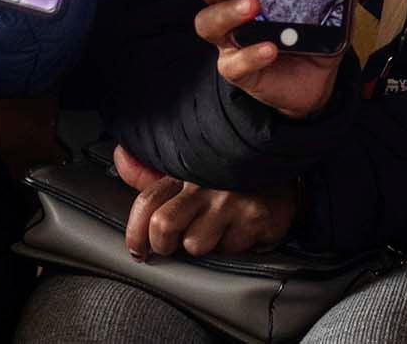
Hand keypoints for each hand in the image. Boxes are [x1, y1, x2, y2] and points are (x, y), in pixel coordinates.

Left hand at [113, 145, 295, 259]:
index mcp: (186, 168)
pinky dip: (234, 245)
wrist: (286, 176)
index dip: (135, 233)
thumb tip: (119, 157)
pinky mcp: (255, 216)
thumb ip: (151, 173)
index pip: (147, 202)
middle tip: (180, 240)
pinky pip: (229, 250)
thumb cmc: (232, 177)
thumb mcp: (192, 171)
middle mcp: (206, 181)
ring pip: (196, 245)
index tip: (137, 250)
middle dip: (166, 245)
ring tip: (220, 228)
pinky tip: (242, 228)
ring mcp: (231, 198)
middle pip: (163, 227)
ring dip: (207, 245)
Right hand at [194, 0, 374, 119]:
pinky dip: (249, 55)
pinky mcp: (237, 69)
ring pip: (207, 22)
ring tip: (253, 7)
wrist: (316, 81)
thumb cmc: (313, 33)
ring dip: (227, 11)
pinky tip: (270, 49)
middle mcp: (232, 7)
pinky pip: (232, 63)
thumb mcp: (334, 7)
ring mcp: (230, 39)